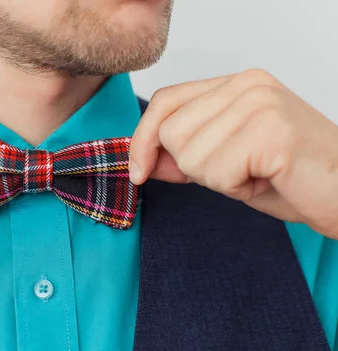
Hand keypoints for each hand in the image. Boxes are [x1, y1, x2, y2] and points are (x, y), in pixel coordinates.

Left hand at [130, 69, 337, 238]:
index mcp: (237, 83)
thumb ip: (184, 155)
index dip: (144, 138)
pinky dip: (236, 188)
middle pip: (172, 131)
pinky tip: (267, 179)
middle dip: (195, 166)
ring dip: (219, 179)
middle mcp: (247, 84)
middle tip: (240, 169)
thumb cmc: (290, 178)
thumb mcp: (224, 163)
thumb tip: (142, 161)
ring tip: (257, 173)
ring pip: (190, 155)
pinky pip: (217, 172)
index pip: (165, 100)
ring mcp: (260, 104)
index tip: (139, 171)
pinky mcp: (270, 131)